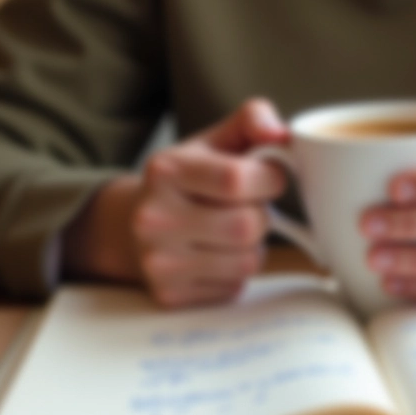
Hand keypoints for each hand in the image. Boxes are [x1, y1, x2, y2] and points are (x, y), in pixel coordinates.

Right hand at [64, 99, 288, 306]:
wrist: (135, 225)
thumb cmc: (189, 180)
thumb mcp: (214, 140)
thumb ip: (252, 119)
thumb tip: (280, 133)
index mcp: (165, 170)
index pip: (238, 179)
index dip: (269, 179)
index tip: (268, 177)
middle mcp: (153, 218)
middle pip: (247, 226)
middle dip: (261, 215)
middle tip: (246, 207)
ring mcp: (158, 261)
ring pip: (247, 262)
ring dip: (253, 246)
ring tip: (231, 231)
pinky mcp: (169, 294)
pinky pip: (234, 287)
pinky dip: (236, 272)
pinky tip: (216, 254)